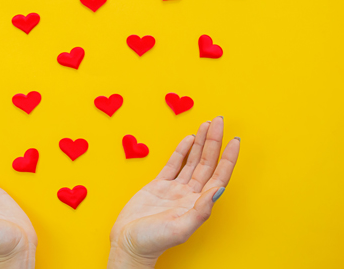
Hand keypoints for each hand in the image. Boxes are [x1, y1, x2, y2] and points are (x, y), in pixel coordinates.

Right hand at [108, 117, 239, 268]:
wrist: (129, 244)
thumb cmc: (153, 242)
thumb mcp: (180, 228)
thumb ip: (201, 209)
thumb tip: (219, 189)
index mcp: (198, 204)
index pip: (218, 175)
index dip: (228, 158)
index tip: (235, 139)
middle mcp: (189, 194)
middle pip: (206, 162)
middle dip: (213, 140)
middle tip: (218, 120)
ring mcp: (174, 189)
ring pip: (191, 160)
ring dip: (200, 143)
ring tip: (206, 124)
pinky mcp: (159, 186)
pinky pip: (173, 164)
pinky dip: (181, 151)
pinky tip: (188, 139)